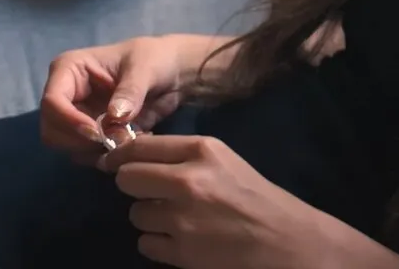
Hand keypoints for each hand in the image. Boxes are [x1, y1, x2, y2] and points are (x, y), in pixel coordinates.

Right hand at [39, 36, 188, 165]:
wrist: (175, 73)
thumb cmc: (155, 58)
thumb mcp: (145, 68)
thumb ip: (130, 91)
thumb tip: (113, 117)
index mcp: (70, 69)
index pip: (52, 101)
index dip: (69, 121)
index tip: (98, 133)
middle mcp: (66, 95)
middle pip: (52, 129)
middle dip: (80, 142)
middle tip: (115, 143)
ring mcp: (77, 116)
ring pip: (66, 146)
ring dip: (94, 152)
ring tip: (128, 141)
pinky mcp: (91, 134)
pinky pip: (86, 154)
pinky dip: (105, 156)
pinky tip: (131, 144)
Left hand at [99, 135, 360, 267]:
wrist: (286, 242)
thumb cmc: (256, 197)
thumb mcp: (223, 161)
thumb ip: (183, 157)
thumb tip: (134, 155)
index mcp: (202, 151)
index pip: (140, 146)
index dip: (119, 154)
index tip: (112, 161)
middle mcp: (187, 181)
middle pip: (128, 179)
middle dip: (135, 186)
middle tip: (153, 193)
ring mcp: (182, 219)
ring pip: (136, 214)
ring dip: (150, 218)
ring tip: (178, 220)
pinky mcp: (181, 253)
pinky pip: (146, 243)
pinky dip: (159, 244)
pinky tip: (182, 241)